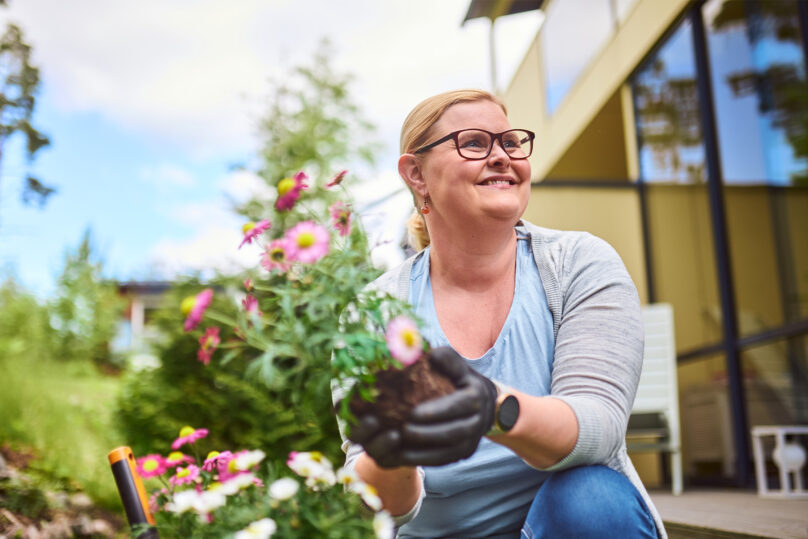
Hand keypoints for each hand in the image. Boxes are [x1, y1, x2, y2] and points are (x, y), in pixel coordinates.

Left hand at [401, 346, 497, 465]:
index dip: (436, 412)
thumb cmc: (461, 378)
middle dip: (427, 434)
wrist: (483, 403)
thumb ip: (446, 358)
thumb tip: (432, 355)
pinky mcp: (464, 453)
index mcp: (477, 396)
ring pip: (449, 452)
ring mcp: (473, 440)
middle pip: (454, 433)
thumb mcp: (456, 363)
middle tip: (402, 430)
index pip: (458, 406)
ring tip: (399, 448)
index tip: (412, 413)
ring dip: (424, 453)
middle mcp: (478, 421)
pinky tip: (403, 457)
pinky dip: (424, 460)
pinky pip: (444, 460)